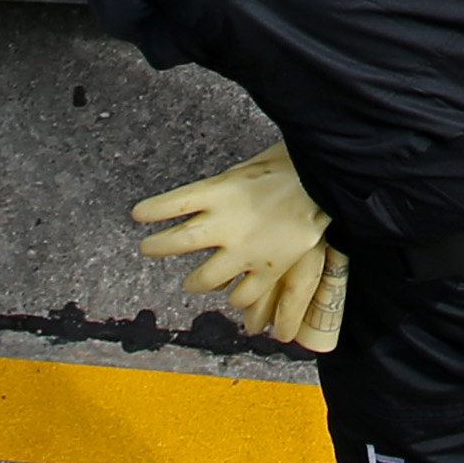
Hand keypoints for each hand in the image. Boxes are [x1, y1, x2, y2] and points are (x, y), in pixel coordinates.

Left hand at [133, 140, 346, 353]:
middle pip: (177, 242)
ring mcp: (244, 250)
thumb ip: (227, 186)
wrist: (326, 185)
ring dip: (194, 282)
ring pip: (204, 278)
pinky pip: (242, 293)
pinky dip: (236, 296)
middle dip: (157, 247)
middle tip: (148, 249)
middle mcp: (225, 223)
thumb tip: (210, 195)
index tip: (137, 215)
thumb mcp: (249, 167)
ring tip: (192, 283)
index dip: (151, 210)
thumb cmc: (290, 166)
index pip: (172, 203)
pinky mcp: (266, 268)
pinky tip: (234, 295)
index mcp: (219, 191)